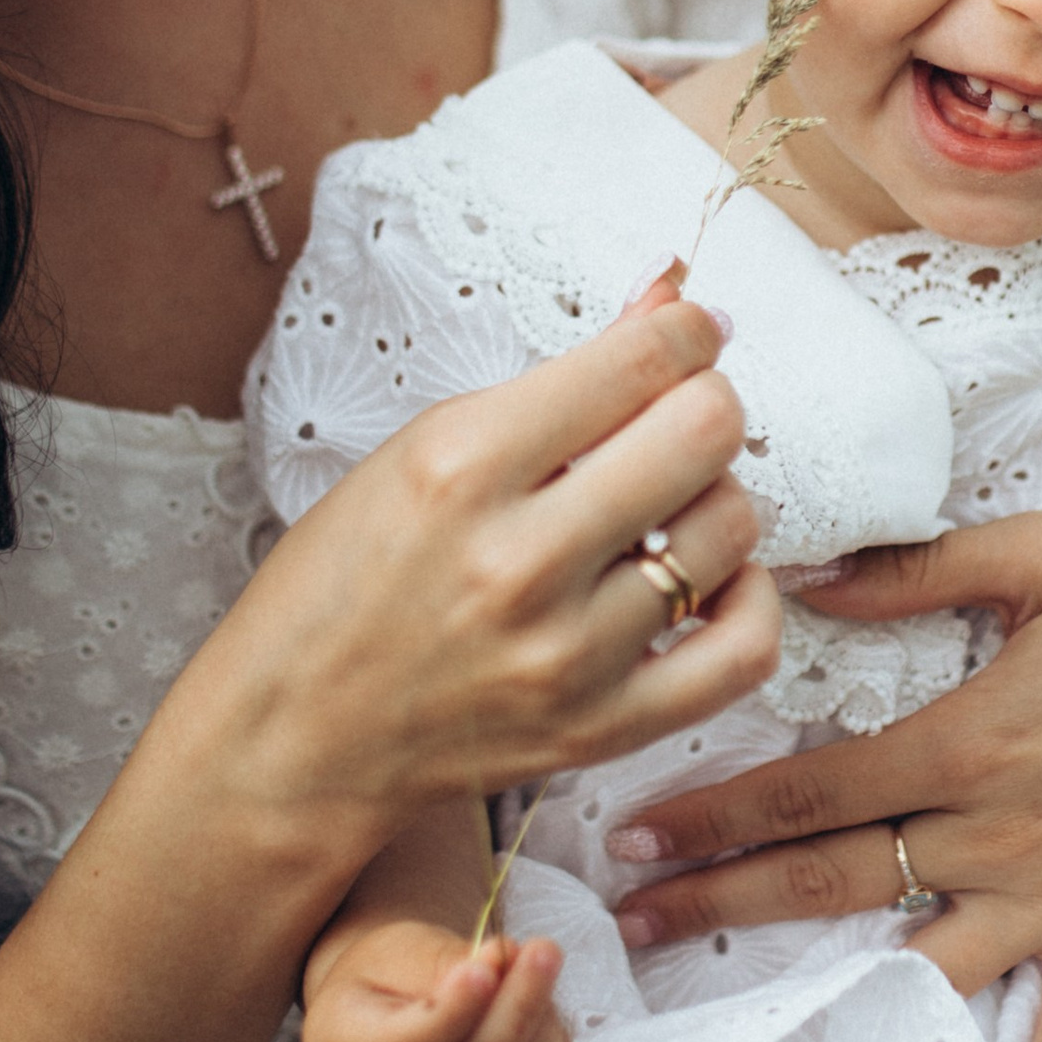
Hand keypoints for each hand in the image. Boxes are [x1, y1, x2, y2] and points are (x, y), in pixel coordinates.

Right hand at [152, 291, 779, 874]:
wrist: (292, 739)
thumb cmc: (340, 585)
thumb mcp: (420, 451)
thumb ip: (554, 386)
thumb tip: (668, 302)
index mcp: (461, 467)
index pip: (640, 362)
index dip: (685, 332)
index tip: (689, 335)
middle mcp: (519, 559)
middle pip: (705, 433)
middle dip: (707, 405)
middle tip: (680, 417)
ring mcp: (565, 653)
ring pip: (730, 531)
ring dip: (716, 500)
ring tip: (673, 506)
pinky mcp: (597, 728)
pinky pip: (742, 652)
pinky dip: (750, 601)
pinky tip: (710, 582)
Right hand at [302, 918, 575, 1041]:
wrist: (384, 1023)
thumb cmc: (385, 980)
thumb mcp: (396, 952)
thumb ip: (445, 960)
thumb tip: (504, 961)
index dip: (454, 1011)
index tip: (490, 960)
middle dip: (519, 1009)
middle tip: (544, 950)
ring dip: (543, 1037)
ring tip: (541, 984)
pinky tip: (550, 1027)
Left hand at [605, 513, 1041, 1041]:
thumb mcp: (1033, 548)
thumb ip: (909, 569)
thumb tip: (797, 581)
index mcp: (969, 738)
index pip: (808, 789)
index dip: (712, 816)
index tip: (628, 834)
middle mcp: (1001, 832)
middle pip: (834, 883)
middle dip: (722, 903)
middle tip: (628, 927)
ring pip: (918, 963)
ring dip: (826, 999)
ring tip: (741, 1028)